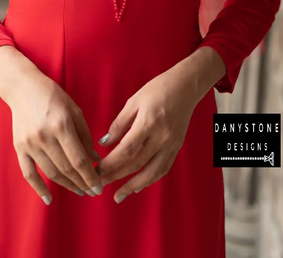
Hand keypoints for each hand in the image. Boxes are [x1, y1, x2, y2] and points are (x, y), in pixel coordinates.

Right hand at [7, 69, 103, 203]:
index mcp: (62, 125)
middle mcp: (45, 136)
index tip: (99, 186)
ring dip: (66, 185)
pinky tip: (49, 199)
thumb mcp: (74, 110)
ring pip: (50, 173)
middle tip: (92, 191)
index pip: (79, 158)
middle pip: (66, 168)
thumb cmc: (53, 96)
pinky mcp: (19, 148)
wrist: (23, 88)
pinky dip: (38, 188)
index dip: (90, 176)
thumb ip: (85, 135)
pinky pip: (28, 173)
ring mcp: (30, 143)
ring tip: (79, 191)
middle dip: (81, 183)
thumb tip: (95, 159)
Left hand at [95, 63, 200, 202]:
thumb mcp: (134, 101)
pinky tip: (139, 185)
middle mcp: (162, 137)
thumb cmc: (158, 89)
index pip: (126, 150)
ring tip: (119, 195)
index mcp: (148, 122)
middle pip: (136, 164)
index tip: (97, 169)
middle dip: (116, 176)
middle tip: (100, 184)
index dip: (110, 163)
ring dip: (134, 186)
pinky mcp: (177, 147)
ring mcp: (171, 144)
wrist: (185, 86)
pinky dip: (150, 179)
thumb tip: (104, 144)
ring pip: (152, 172)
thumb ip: (119, 124)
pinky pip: (163, 168)